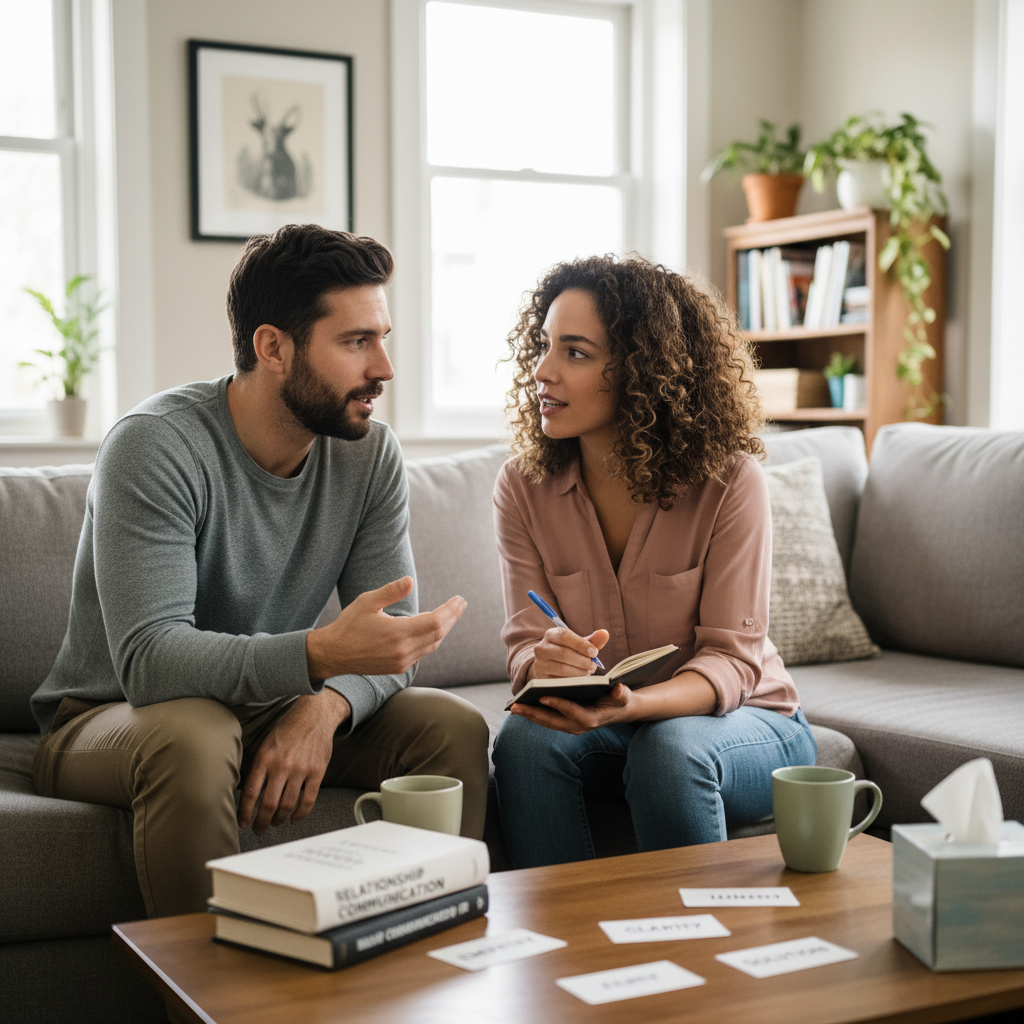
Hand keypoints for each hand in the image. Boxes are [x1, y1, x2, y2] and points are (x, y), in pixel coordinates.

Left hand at [238, 689, 350, 833]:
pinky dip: (300, 814)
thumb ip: (258, 766)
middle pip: (269, 805)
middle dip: (261, 822)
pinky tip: (294, 818)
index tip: (243, 823)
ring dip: (279, 820)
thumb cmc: (288, 728)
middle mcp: (282, 765)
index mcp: (265, 758)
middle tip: (259, 829)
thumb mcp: (266, 743)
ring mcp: (301, 769)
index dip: (245, 813)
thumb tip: (249, 793)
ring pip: (287, 806)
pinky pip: (308, 800)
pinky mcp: (317, 772)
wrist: (314, 714)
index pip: (251, 793)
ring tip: (275, 823)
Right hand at [306, 576, 466, 679]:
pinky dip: (433, 639)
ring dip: (445, 629)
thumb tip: (410, 580)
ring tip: (453, 614)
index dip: (450, 610)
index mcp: (397, 633)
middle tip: (461, 603)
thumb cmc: (349, 624)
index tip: (459, 599)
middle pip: (439, 633)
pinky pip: (424, 652)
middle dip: (453, 617)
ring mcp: (402, 661)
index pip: (435, 621)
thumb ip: (390, 591)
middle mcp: (403, 650)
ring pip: (433, 644)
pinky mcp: (399, 667)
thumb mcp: (367, 602)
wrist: (333, 654)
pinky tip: (435, 629)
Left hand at [510, 682, 632, 734]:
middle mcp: (579, 726)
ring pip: (546, 722)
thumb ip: (622, 693)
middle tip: (515, 706)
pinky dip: (534, 714)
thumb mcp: (624, 695)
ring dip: (530, 715)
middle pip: (552, 721)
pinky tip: (521, 707)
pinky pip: (547, 720)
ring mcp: (570, 727)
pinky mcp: (565, 724)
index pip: (572, 712)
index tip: (543, 697)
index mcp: (592, 718)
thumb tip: (619, 689)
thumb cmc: (619, 699)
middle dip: (533, 714)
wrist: (619, 710)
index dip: (558, 704)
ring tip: (513, 707)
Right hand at [526, 627, 609, 683]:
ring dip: (579, 672)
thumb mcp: (579, 644)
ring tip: (589, 672)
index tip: (595, 652)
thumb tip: (605, 634)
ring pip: (562, 668)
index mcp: (551, 634)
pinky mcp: (541, 678)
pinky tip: (580, 679)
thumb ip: (593, 640)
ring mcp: (539, 664)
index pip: (564, 636)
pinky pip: (559, 681)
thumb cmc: (568, 651)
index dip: (581, 644)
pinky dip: (572, 680)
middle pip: (563, 653)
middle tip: (593, 666)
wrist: (550, 664)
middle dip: (582, 661)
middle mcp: (541, 648)